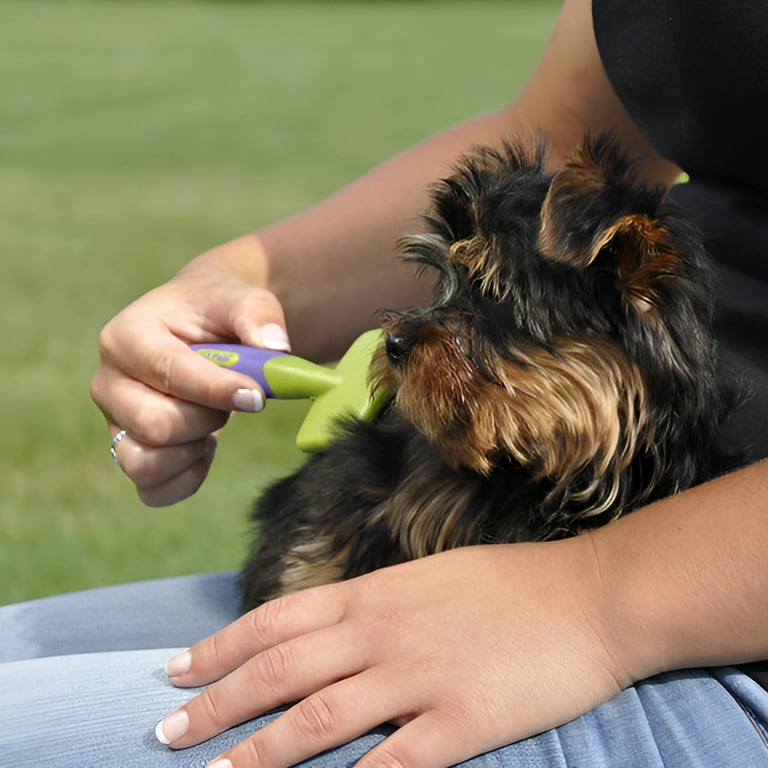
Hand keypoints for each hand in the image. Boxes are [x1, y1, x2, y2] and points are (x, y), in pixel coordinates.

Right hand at [90, 254, 290, 506]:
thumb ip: (259, 315)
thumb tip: (275, 348)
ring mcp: (114, 422)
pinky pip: (153, 491)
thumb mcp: (241, 298)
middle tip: (231, 399)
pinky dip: (188, 479)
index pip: (168, 372)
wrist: (201, 325)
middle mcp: (109, 382)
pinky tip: (205, 447)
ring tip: (214, 422)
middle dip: (208, 419)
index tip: (257, 396)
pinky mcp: (128, 452)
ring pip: (145, 464)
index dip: (217, 390)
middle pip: (155, 426)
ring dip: (193, 452)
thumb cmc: (218, 311)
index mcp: (127, 336)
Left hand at [156, 541, 630, 767]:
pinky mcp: (460, 722)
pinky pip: (389, 764)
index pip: (277, 620)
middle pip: (280, 670)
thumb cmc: (509, 585)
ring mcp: (419, 678)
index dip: (222, 647)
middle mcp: (383, 633)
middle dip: (216, 700)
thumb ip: (375, 603)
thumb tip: (327, 630)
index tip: (177, 668)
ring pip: (317, 720)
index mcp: (376, 594)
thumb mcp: (429, 578)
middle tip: (166, 730)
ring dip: (256, 751)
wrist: (587, 595)